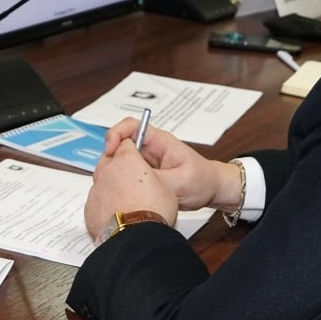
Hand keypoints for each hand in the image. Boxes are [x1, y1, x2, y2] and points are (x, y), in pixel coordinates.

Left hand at [85, 138, 177, 238]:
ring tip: (128, 201)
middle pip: (110, 160)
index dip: (133, 149)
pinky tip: (118, 214)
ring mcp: (96, 189)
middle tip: (133, 180)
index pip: (126, 143)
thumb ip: (154, 177)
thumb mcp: (166, 187)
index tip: (137, 156)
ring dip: (112, 186)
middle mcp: (108, 171)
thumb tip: (154, 183)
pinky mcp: (90, 207)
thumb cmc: (152, 211)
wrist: (135, 237)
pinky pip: (97, 201)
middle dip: (120, 167)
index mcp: (127, 160)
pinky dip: (105, 205)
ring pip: (102, 181)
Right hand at [102, 117, 241, 211]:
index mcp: (159, 141)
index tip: (111, 151)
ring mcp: (146, 161)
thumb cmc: (203, 180)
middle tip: (108, 175)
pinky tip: (122, 193)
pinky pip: (126, 174)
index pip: (130, 126)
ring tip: (114, 186)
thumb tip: (134, 180)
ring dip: (114, 171)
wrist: (213, 190)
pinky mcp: (145, 174)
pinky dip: (120, 181)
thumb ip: (157, 180)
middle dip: (111, 158)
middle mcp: (150, 148)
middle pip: (120, 144)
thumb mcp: (181, 183)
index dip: (116, 134)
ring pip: (121, 160)